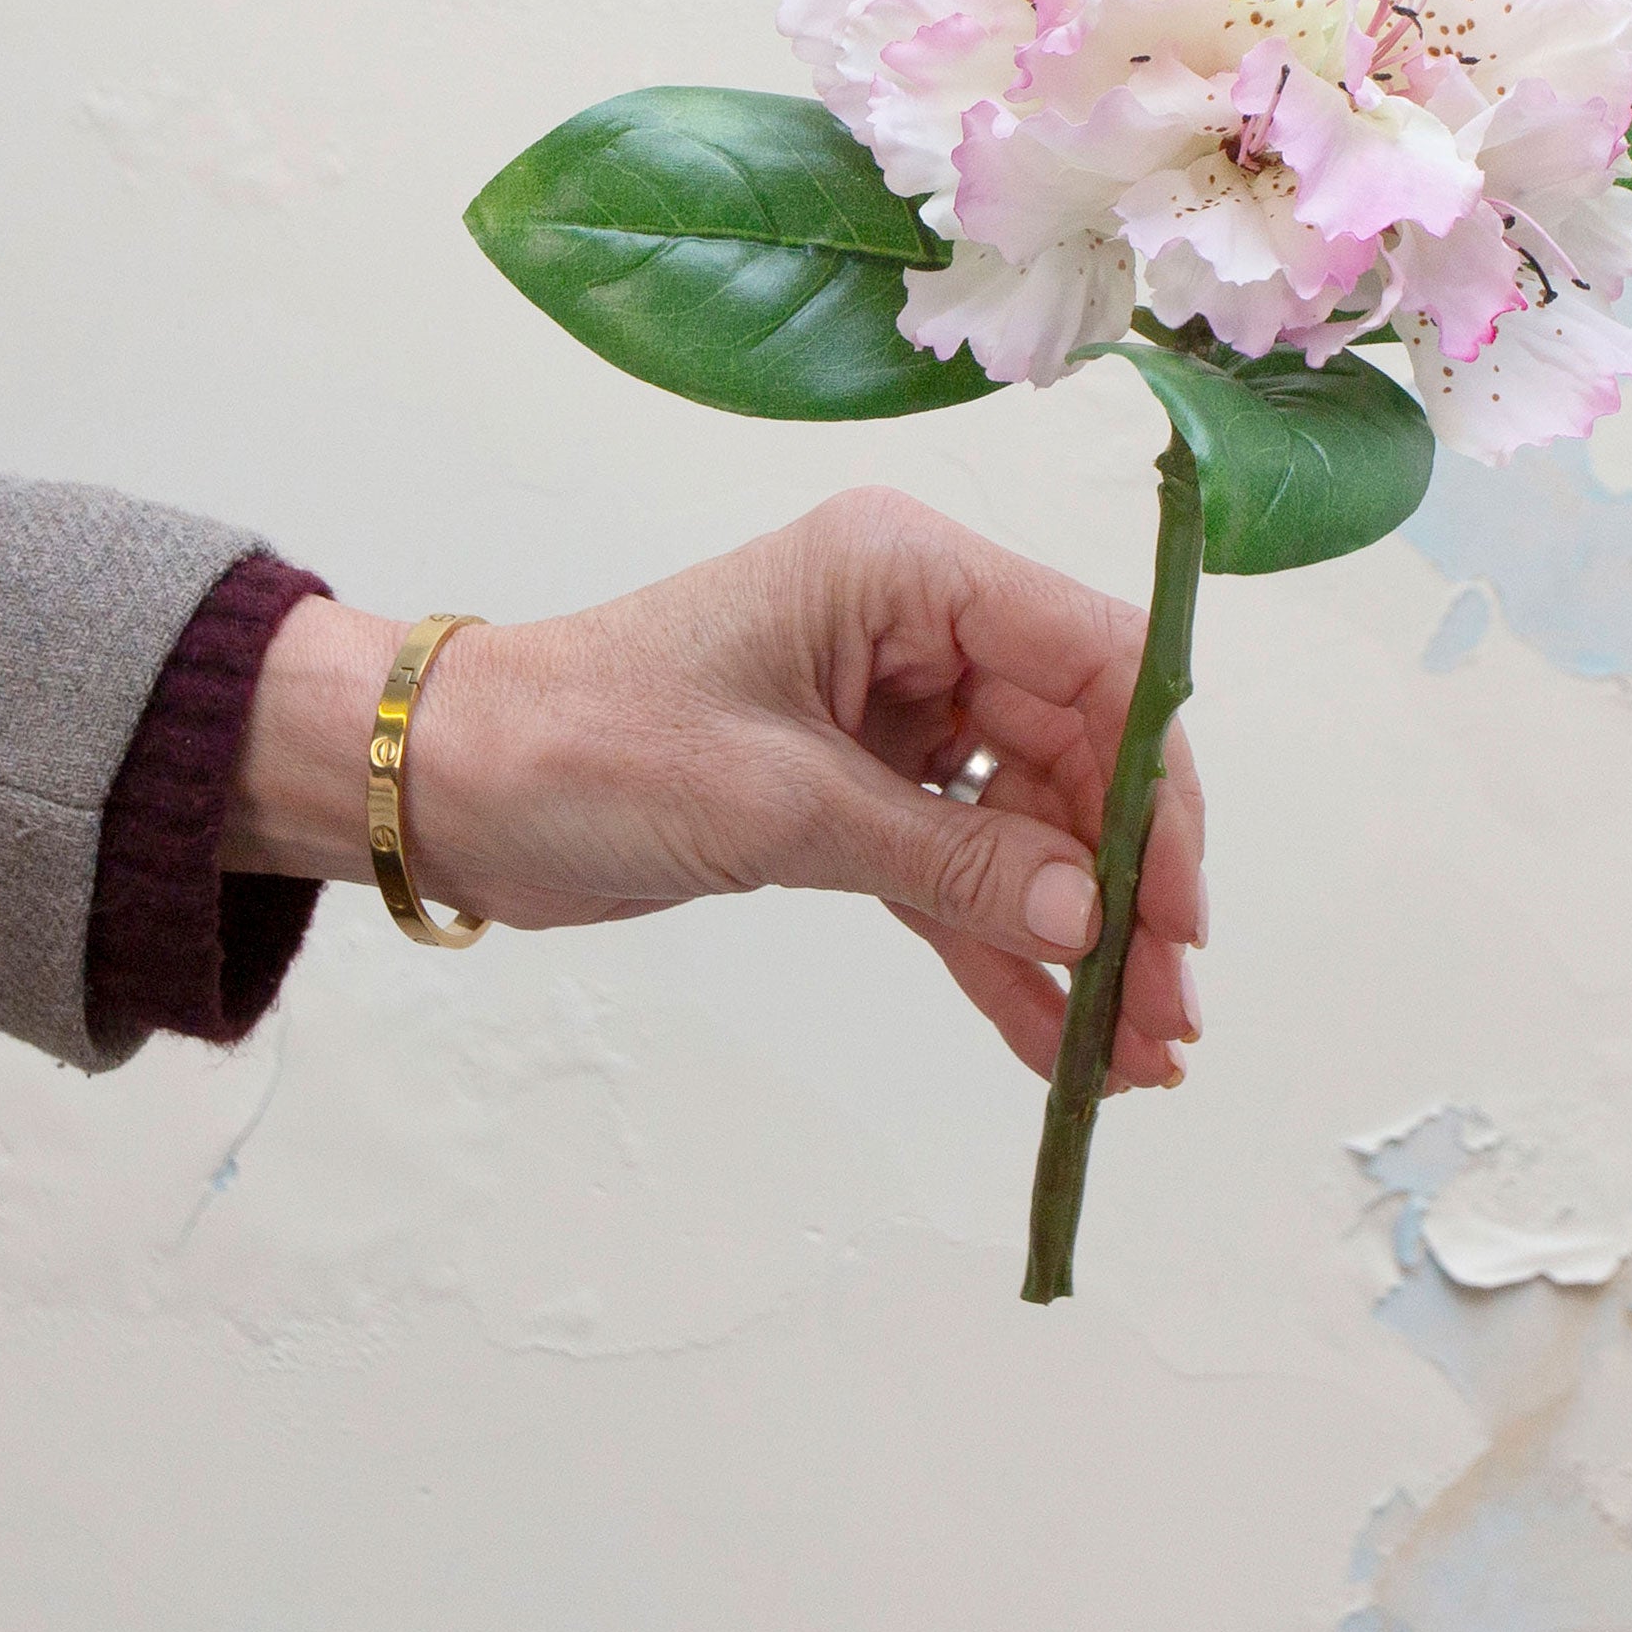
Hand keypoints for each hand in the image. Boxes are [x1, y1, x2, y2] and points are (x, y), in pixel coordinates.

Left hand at [227, 487, 1206, 1092]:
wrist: (450, 784)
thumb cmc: (587, 746)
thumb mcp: (779, 803)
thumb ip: (952, 858)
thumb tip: (1094, 920)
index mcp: (905, 572)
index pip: (1094, 659)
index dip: (1157, 785)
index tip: (1180, 911)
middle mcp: (915, 629)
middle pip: (1075, 752)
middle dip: (1126, 886)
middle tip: (1167, 1013)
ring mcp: (890, 713)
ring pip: (1026, 826)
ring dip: (1077, 938)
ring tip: (1135, 1059)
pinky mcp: (851, 793)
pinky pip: (957, 872)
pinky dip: (1001, 952)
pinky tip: (1058, 1045)